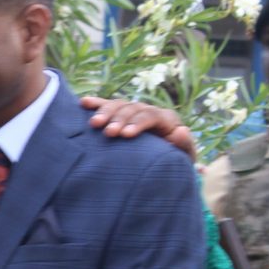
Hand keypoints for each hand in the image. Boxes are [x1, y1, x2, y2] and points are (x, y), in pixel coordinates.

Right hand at [79, 95, 195, 160]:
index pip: (151, 115)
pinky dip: (96, 103)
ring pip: (119, 105)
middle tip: (108, 133)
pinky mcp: (122, 115)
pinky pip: (108, 105)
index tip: (125, 135)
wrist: (165, 165)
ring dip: (105, 112)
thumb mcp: (184, 158)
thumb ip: (185, 146)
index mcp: (167, 120)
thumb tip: (180, 131)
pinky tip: (83, 103)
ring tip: (94, 124)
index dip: (138, 123)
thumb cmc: (174, 163)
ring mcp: (135, 111)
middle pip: (132, 109)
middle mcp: (150, 111)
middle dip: (119, 119)